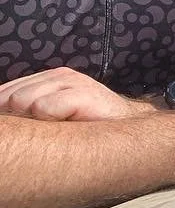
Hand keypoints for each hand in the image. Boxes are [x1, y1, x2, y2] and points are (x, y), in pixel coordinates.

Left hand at [0, 67, 152, 121]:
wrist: (128, 129)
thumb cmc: (89, 126)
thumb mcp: (54, 114)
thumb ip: (29, 110)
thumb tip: (4, 115)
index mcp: (49, 78)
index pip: (5, 90)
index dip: (3, 111)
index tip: (17, 125)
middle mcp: (59, 76)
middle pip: (11, 96)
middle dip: (16, 117)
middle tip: (38, 131)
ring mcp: (71, 82)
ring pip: (23, 100)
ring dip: (32, 120)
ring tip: (53, 130)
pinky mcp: (82, 93)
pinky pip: (44, 108)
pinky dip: (48, 120)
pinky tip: (64, 126)